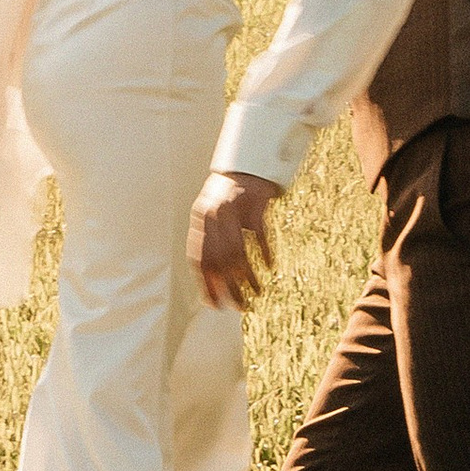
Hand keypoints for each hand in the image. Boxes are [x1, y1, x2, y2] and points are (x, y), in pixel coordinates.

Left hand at [189, 170, 281, 312]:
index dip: (206, 284)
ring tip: (258, 293)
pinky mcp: (254, 202)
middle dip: (230, 287)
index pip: (199, 259)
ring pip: (239, 251)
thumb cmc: (231, 197)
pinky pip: (258, 234)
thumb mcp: (214, 217)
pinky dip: (265, 253)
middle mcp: (213, 214)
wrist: (249, 164)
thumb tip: (216, 283)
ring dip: (249, 276)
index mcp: (199, 219)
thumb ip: (212, 244)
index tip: (215, 306)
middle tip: (241, 306)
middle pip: (219, 260)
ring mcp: (233, 207)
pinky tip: (270, 266)